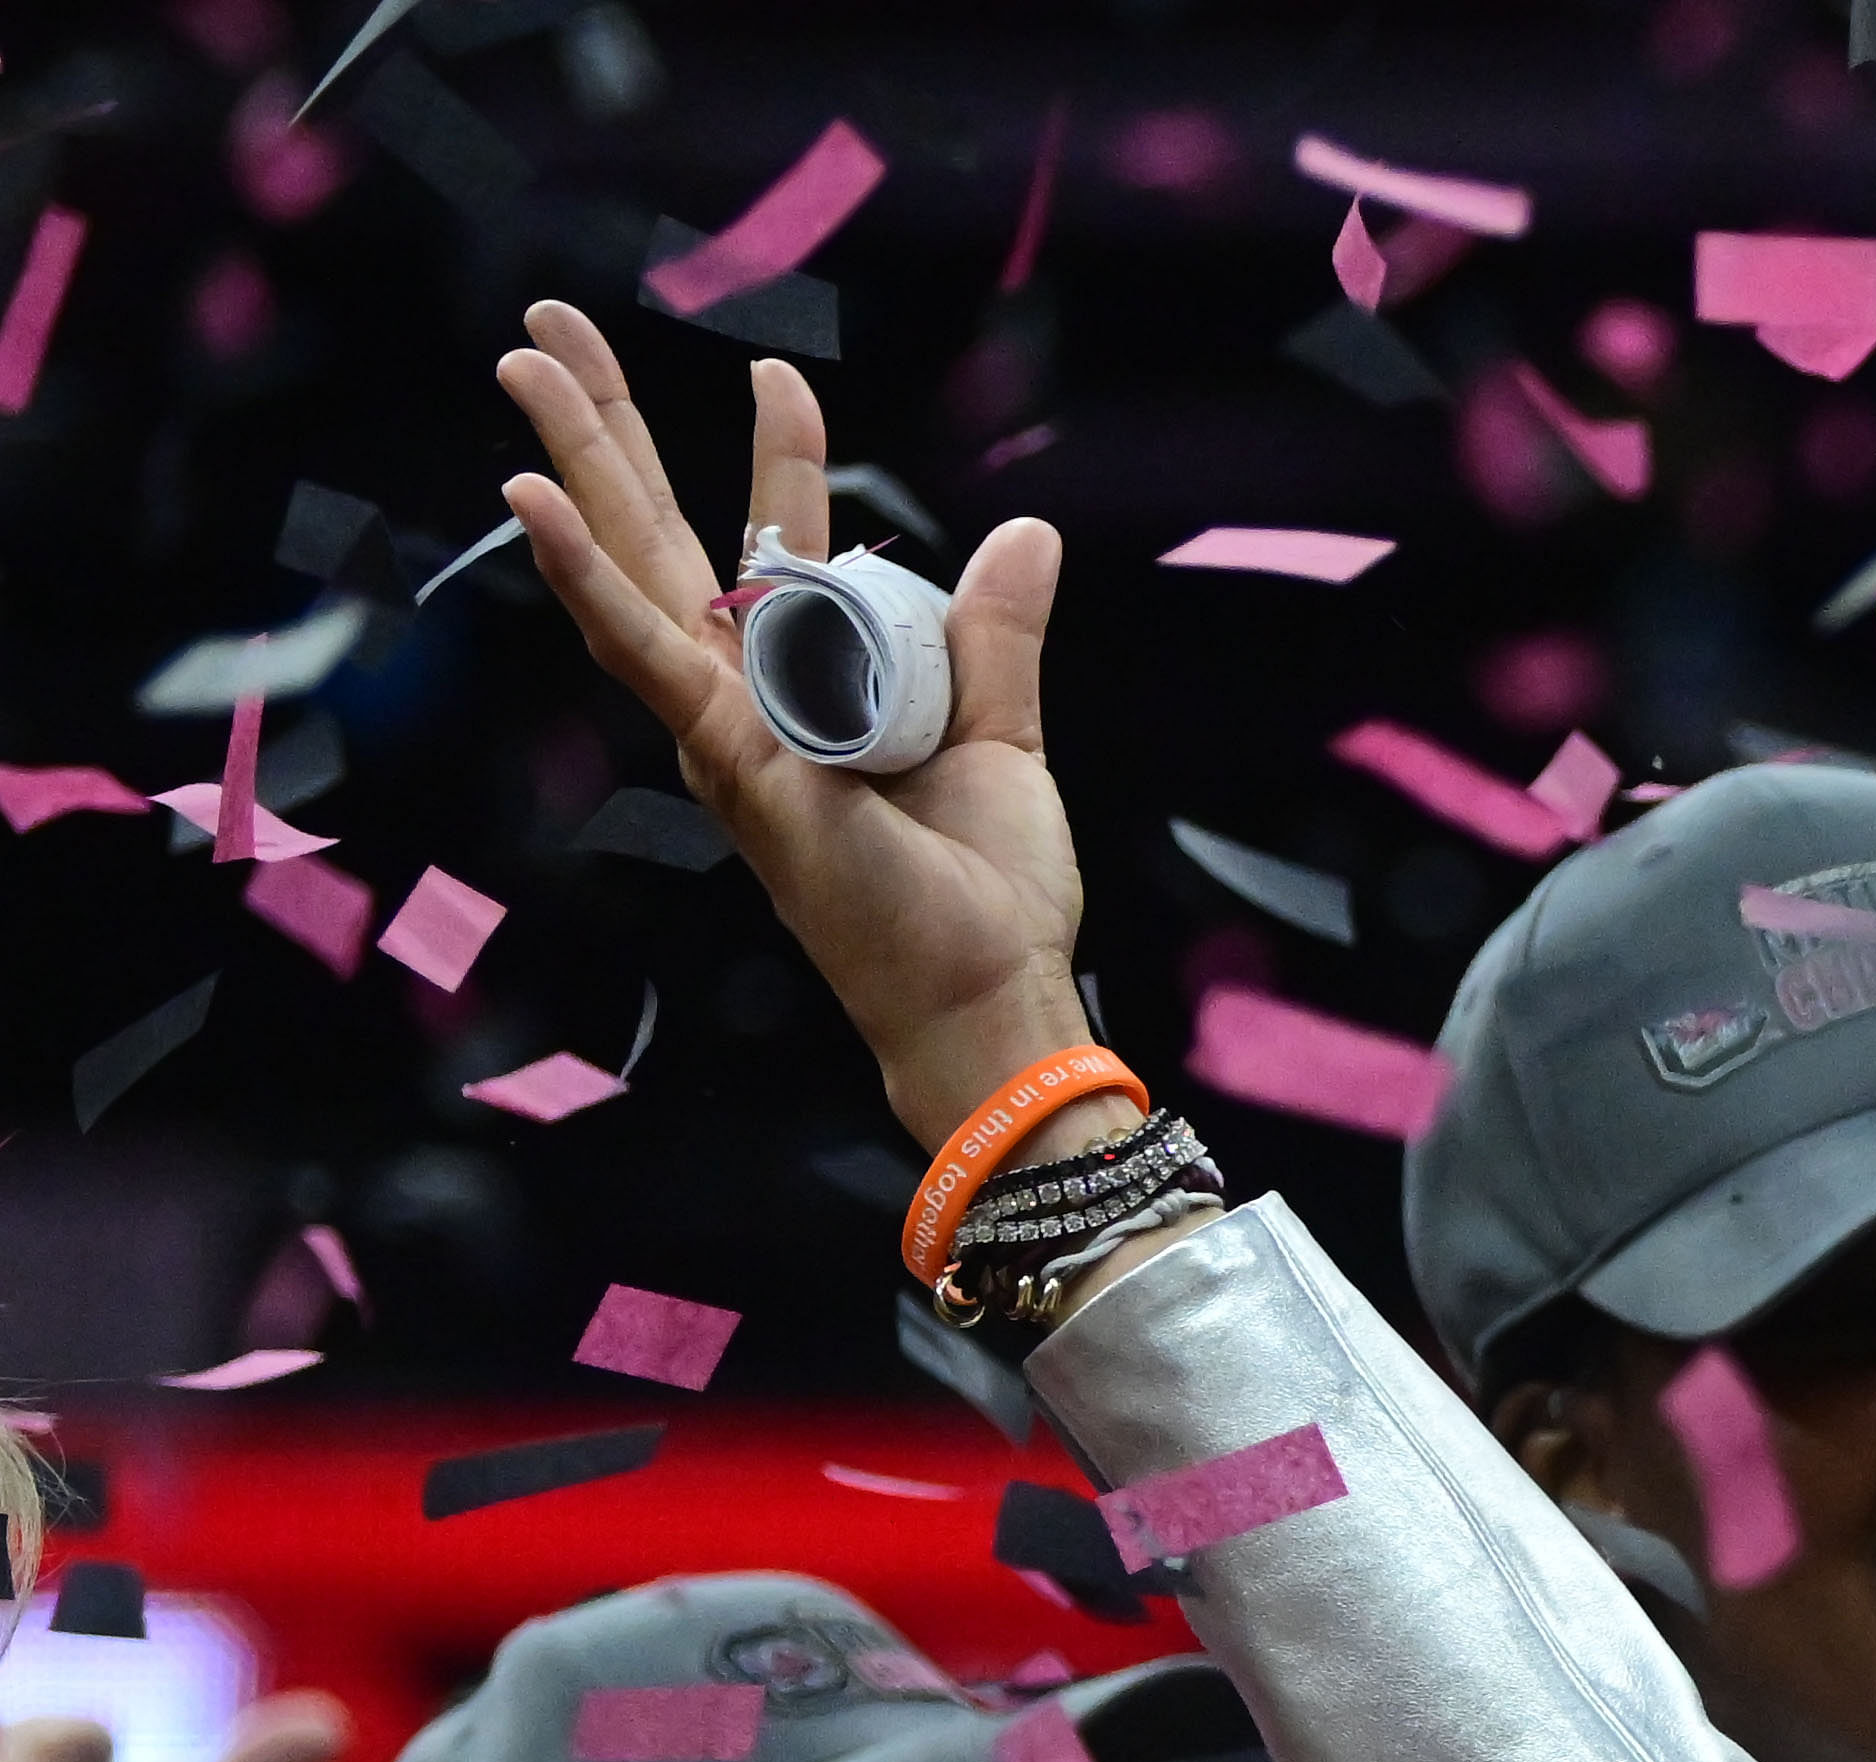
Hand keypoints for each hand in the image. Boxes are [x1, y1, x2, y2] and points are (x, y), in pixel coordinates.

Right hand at [486, 303, 1098, 1147]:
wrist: (987, 995)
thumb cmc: (984, 895)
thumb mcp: (1001, 736)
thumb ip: (995, 637)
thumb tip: (1027, 535)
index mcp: (805, 683)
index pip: (770, 542)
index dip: (774, 456)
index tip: (777, 375)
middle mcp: (745, 696)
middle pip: (663, 535)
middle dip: (608, 429)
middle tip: (549, 328)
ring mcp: (724, 725)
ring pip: (634, 567)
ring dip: (577, 462)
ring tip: (524, 361)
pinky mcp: (726, 759)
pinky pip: (646, 654)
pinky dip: (587, 577)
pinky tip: (531, 501)